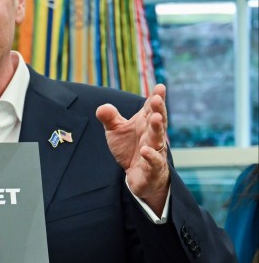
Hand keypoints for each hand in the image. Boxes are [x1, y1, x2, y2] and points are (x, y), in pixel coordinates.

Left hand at [95, 84, 169, 212]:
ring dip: (157, 128)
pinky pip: (154, 162)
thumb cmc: (129, 149)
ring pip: (158, 139)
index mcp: (145, 124)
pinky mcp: (153, 168)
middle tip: (157, 98)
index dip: (156, 98)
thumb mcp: (116, 131)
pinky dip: (151, 156)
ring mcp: (155, 151)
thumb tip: (102, 107)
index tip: (160, 86)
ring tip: (156, 117)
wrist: (137, 176)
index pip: (151, 109)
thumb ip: (110, 119)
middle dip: (158, 110)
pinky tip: (145, 150)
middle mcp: (152, 136)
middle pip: (157, 121)